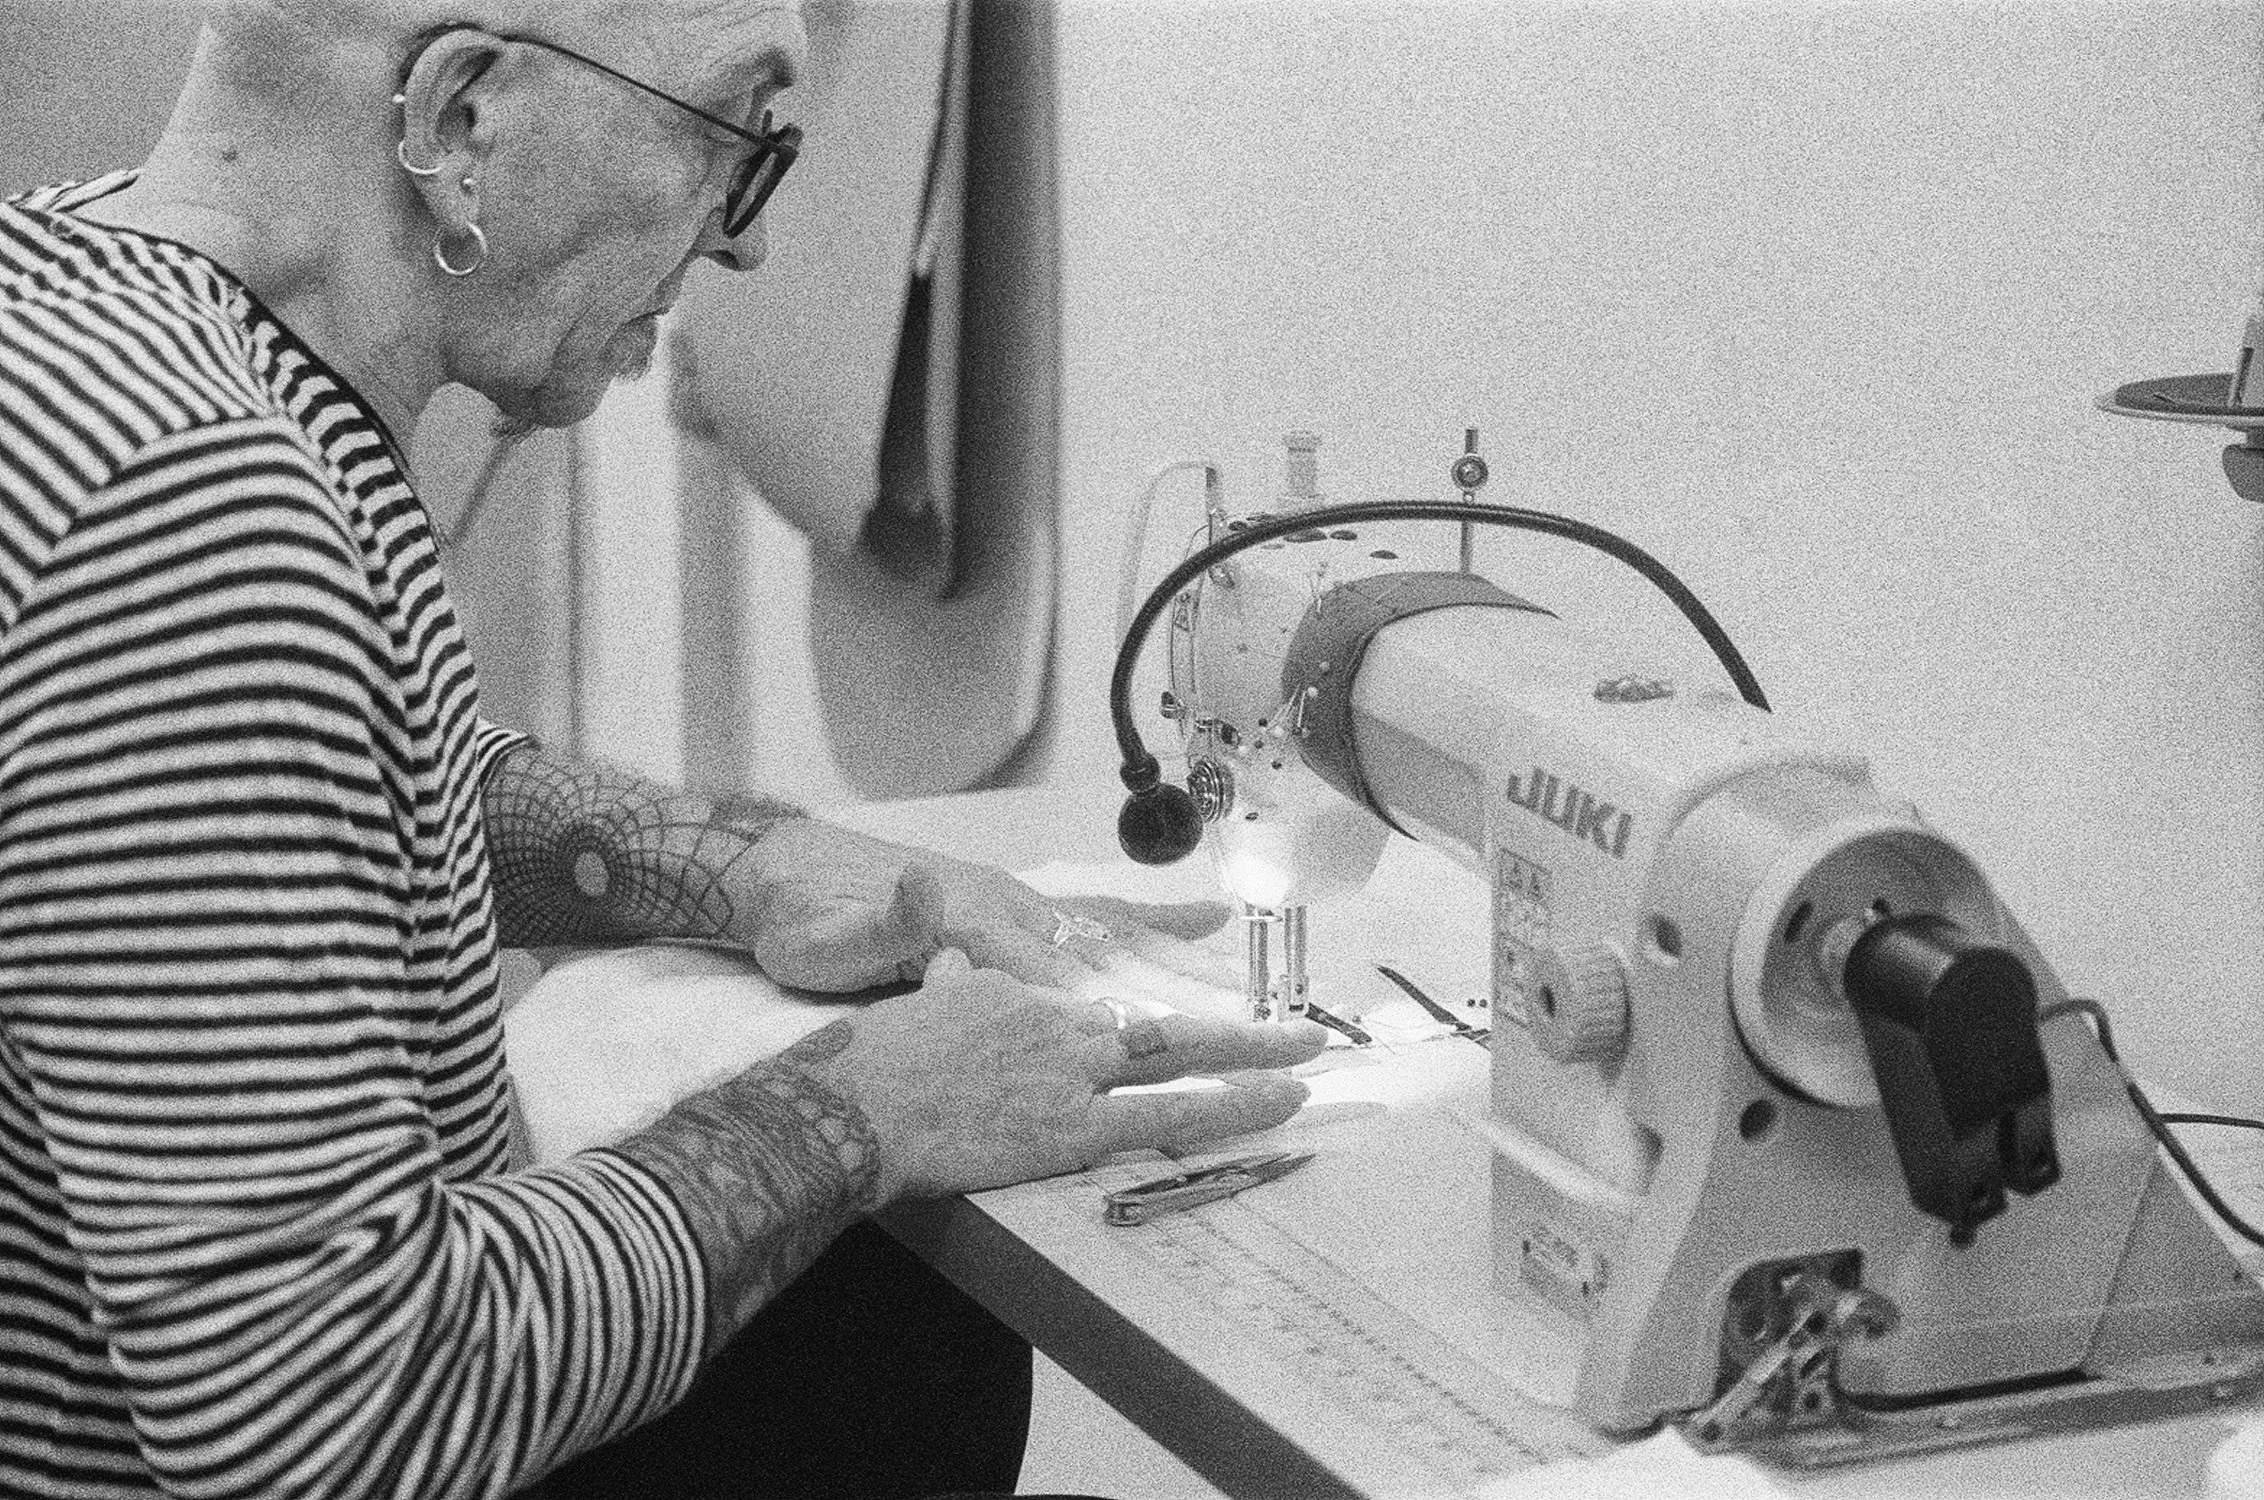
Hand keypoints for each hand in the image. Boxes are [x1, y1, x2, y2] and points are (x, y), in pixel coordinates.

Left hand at [733, 819, 1232, 995]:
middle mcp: (1011, 910)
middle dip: (1183, 994)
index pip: (1060, 977)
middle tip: (1257, 1028)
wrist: (783, 879)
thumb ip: (886, 921)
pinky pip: (1100, 915)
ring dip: (1187, 963)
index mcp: (975, 927)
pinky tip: (1208, 927)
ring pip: (1118, 936)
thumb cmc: (807, 923)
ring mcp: (1020, 904)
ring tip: (1257, 988)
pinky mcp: (1018, 906)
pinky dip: (1156, 920)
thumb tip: (919, 884)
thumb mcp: (830, 940)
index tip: (1173, 1045)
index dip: (1117, 1014)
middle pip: (1111, 957)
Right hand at [803, 950, 1326, 1199]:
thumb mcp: (914, 990)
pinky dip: (1225, 1105)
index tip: (1200, 1001)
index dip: (1159, 994)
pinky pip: (1164, 1113)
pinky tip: (1273, 1104)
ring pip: (1178, 1053)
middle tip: (1299, 1023)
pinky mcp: (1070, 1123)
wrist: (848, 1107)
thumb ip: (944, 969)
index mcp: (1023, 984)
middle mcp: (1059, 1017)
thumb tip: (946, 945)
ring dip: (1249, 1055)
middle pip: (1160, 1011)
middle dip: (1233, 1019)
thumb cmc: (871, 1059)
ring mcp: (1070, 1067)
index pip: (1105, 986)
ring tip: (1307, 1056)